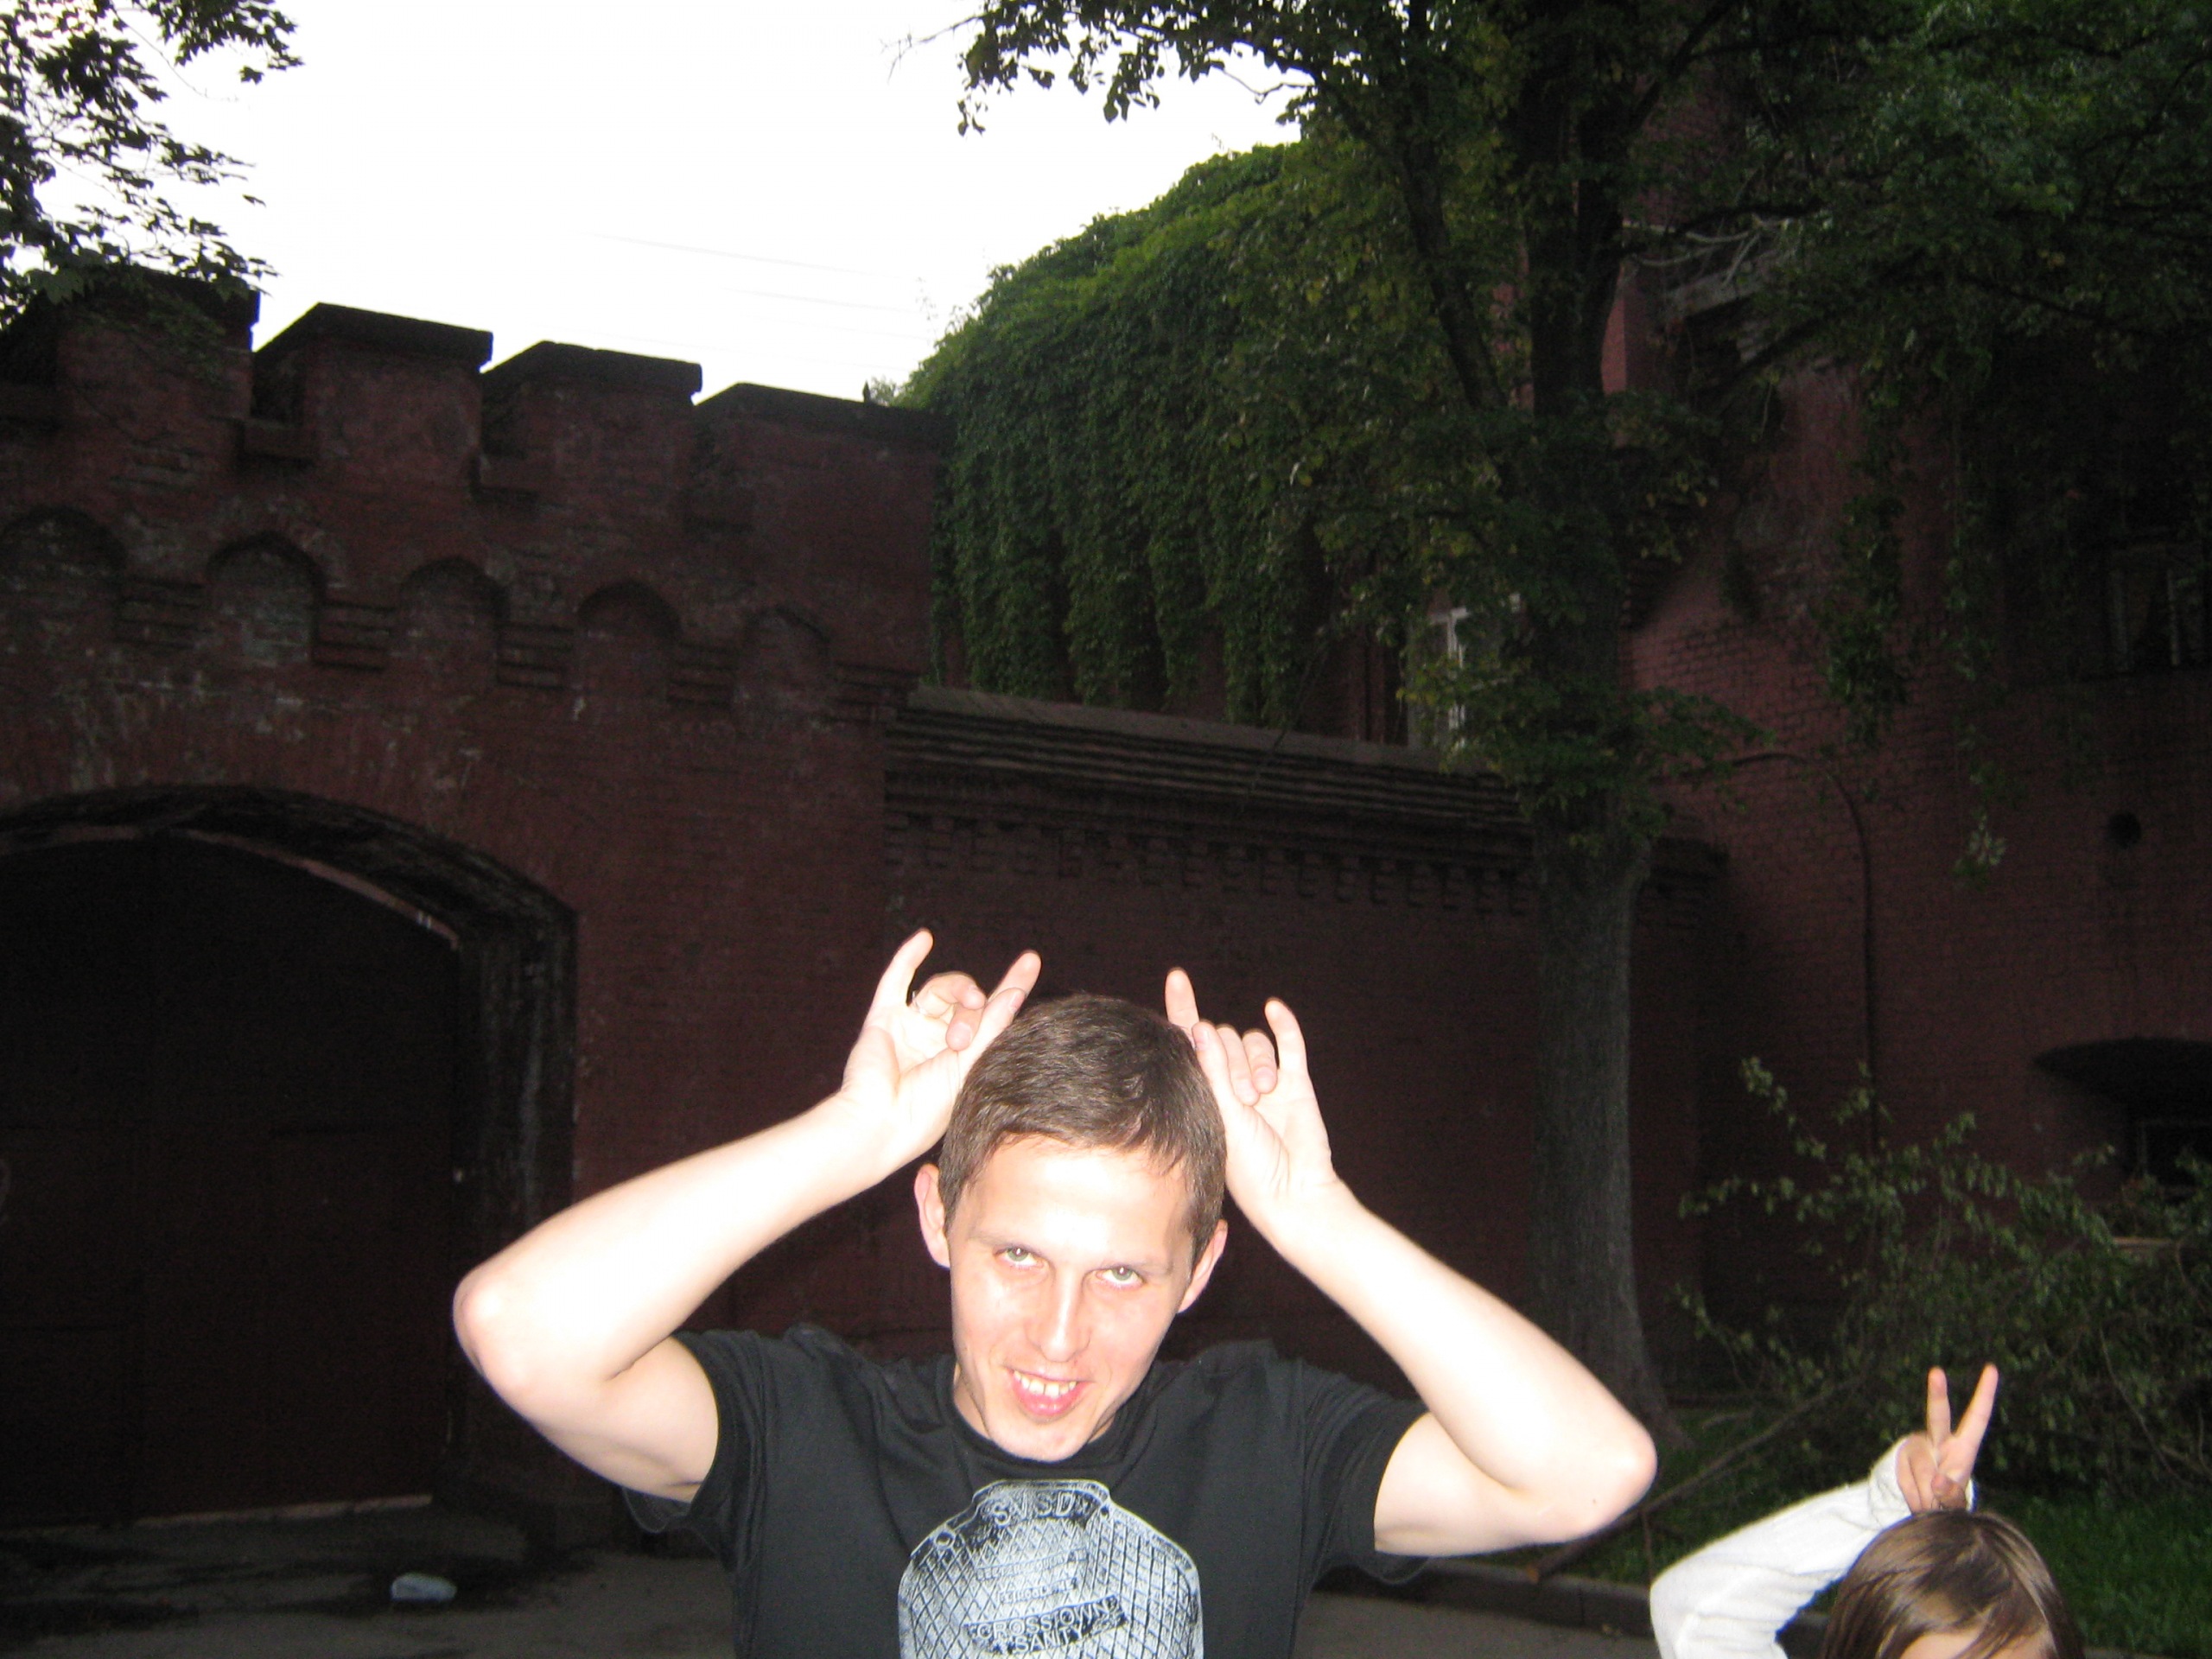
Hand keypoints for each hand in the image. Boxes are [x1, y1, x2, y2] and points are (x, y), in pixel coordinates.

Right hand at [837, 931, 1038, 1167]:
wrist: (881, 1123)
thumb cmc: (930, 1108)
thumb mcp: (971, 1065)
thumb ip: (992, 1026)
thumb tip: (1016, 992)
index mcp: (965, 1056)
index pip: (994, 1012)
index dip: (1012, 986)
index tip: (1030, 960)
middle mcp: (939, 1039)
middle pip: (967, 999)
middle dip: (972, 1011)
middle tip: (962, 1041)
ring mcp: (912, 1028)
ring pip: (940, 989)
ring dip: (953, 996)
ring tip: (951, 1035)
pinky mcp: (883, 1020)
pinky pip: (896, 981)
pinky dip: (909, 957)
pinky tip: (925, 938)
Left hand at [1165, 969, 1340, 1230]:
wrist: (1292, 1192)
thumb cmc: (1246, 1165)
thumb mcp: (1221, 1116)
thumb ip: (1211, 1070)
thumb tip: (1199, 1024)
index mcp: (1205, 1090)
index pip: (1190, 1040)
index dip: (1183, 1007)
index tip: (1177, 977)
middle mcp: (1231, 1081)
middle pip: (1224, 1038)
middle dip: (1232, 1061)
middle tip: (1245, 1098)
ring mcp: (1264, 1081)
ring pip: (1254, 1042)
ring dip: (1257, 1060)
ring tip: (1264, 1093)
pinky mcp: (1295, 1082)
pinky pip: (1289, 1043)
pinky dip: (1283, 1025)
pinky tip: (1274, 1009)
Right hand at [1897, 1364, 1997, 1511]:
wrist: (1921, 1507)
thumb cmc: (1948, 1499)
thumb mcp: (1957, 1500)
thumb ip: (1951, 1495)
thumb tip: (1938, 1482)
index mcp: (1964, 1447)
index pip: (1977, 1417)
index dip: (1984, 1394)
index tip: (1992, 1368)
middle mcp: (1940, 1440)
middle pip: (1938, 1416)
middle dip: (1937, 1394)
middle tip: (1937, 1372)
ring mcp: (1918, 1447)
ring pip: (1922, 1464)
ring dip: (1928, 1493)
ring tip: (1931, 1506)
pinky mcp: (1902, 1458)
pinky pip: (1908, 1480)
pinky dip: (1916, 1497)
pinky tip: (1920, 1501)